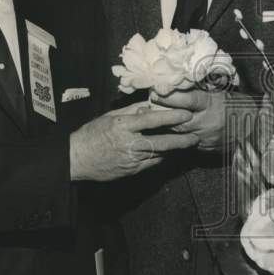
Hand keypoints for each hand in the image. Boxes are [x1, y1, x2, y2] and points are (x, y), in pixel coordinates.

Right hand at [69, 106, 198, 181]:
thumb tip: (150, 104)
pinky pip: (151, 163)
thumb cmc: (92, 134)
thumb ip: (131, 110)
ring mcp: (131, 159)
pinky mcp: (131, 170)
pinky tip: (169, 153)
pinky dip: (162, 157)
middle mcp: (129, 143)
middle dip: (181, 140)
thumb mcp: (110, 116)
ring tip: (188, 143)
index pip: (152, 120)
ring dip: (174, 150)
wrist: (77, 159)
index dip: (171, 117)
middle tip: (195, 137)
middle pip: (161, 142)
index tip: (186, 114)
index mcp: (123, 126)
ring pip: (159, 154)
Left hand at [149, 88, 229, 152]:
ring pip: (177, 133)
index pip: (187, 100)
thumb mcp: (219, 92)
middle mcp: (207, 121)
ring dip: (162, 126)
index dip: (169, 96)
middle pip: (177, 119)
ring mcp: (205, 137)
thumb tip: (175, 81)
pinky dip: (172, 137)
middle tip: (143, 108)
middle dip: (160, 113)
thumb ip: (199, 90)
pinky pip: (184, 143)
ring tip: (147, 120)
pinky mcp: (203, 148)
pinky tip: (160, 134)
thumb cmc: (234, 104)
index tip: (155, 91)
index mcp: (211, 104)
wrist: (250, 128)